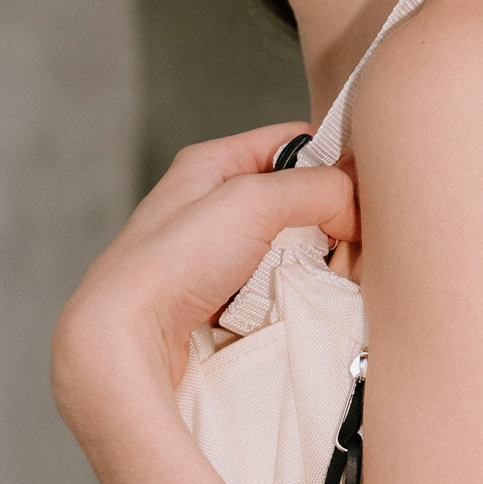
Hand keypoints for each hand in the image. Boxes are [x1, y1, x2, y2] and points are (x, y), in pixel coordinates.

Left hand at [51, 122, 358, 429]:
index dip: (331, 163)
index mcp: (209, 164)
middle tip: (345, 247)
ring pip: (286, 250)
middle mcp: (207, 206)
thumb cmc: (171, 262)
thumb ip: (317, 189)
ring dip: (309, 267)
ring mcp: (209, 257)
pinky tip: (289, 311)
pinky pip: (269, 292)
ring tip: (317, 283)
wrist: (122, 341)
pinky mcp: (212, 302)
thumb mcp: (253, 200)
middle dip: (325, 223)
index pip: (292, 142)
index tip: (360, 194)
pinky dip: (287, 300)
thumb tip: (354, 209)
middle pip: (293, 201)